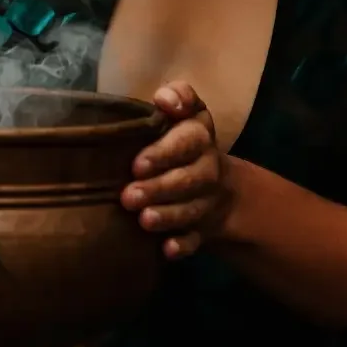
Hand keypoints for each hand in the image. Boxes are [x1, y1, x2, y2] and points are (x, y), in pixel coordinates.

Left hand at [122, 81, 230, 260]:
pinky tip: (166, 249)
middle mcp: (208, 168)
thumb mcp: (184, 114)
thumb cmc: (180, 143)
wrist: (217, 188)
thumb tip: (165, 97)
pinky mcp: (202, 228)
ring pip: (192, 209)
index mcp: (200, 136)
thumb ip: (178, 97)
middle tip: (128, 196)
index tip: (137, 163)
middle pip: (191, 178)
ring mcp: (206, 200)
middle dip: (160, 187)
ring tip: (143, 220)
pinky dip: (182, 245)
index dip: (166, 152)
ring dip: (168, 215)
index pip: (190, 139)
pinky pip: (196, 239)